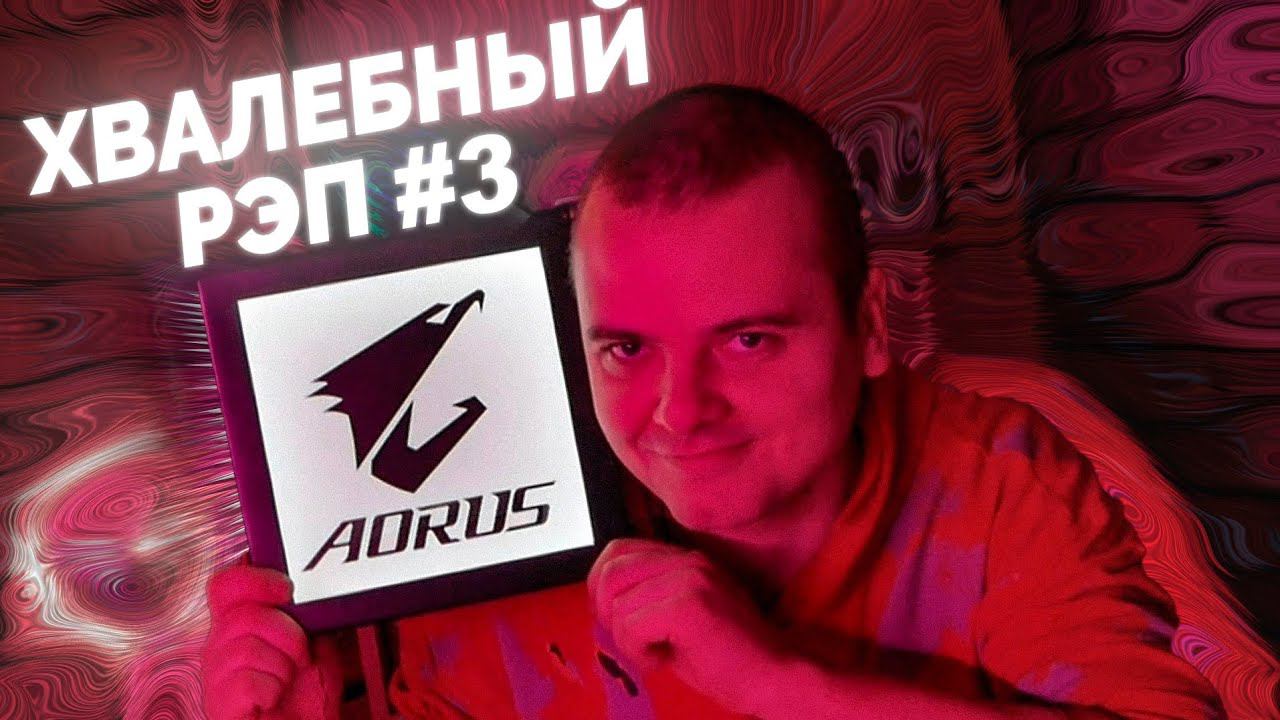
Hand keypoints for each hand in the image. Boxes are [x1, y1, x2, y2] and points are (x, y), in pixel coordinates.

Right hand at [202, 556, 342, 719]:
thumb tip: (305, 590)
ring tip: (285, 680)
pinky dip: (272, 690)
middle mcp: (219, 648)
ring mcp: (215, 678)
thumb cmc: (306, 697)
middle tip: (300, 655)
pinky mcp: (219, 705)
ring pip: (247, 648)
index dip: (256, 579)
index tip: (287, 589)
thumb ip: (304, 615)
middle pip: (243, 615)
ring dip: (283, 666)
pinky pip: (247, 682)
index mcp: (237, 627)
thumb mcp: (314, 644)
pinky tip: (272, 698)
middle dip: (287, 634)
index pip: (226, 585)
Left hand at [587, 538, 785, 713]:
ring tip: (659, 654)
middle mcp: (687, 561)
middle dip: (608, 612)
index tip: (617, 618)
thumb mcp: (682, 617)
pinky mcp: (688, 604)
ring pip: (618, 605)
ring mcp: (689, 578)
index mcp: (686, 560)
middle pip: (611, 572)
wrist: (774, 676)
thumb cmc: (728, 657)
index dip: (603, 585)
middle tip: (634, 641)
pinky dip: (639, 653)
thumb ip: (649, 599)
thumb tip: (603, 603)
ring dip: (629, 641)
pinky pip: (631, 627)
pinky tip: (665, 661)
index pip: (619, 550)